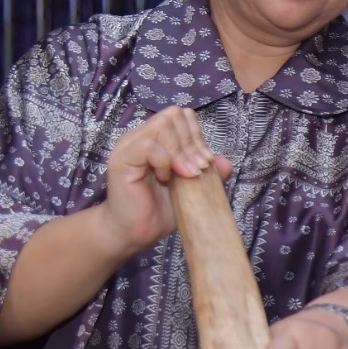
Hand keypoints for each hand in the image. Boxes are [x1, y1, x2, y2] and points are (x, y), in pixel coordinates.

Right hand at [98, 106, 228, 258]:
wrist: (134, 233)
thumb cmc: (159, 211)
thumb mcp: (192, 190)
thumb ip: (209, 174)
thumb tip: (226, 162)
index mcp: (157, 139)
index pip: (182, 116)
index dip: (197, 135)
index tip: (204, 163)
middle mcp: (141, 136)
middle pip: (174, 114)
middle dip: (192, 142)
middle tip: (196, 170)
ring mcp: (129, 145)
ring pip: (163, 125)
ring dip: (181, 151)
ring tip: (184, 174)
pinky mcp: (122, 159)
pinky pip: (149, 145)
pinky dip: (164, 160)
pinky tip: (164, 179)